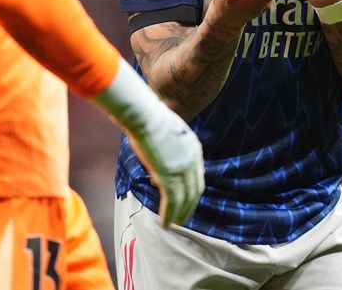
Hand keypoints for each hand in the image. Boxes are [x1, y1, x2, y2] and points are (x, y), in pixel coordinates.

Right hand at [125, 103, 205, 227]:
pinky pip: (171, 202)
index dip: (192, 190)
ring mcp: (182, 170)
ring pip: (184, 199)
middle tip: (184, 218)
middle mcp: (192, 161)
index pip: (197, 176)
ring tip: (174, 225)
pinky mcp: (168, 176)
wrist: (145, 116)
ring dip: (180, 214)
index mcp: (194, 149)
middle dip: (190, 206)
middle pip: (195, 190)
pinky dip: (169, 214)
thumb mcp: (168, 134)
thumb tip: (160, 166)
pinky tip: (165, 223)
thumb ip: (169, 150)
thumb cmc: (150, 120)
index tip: (188, 200)